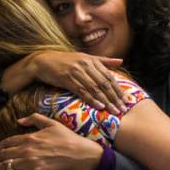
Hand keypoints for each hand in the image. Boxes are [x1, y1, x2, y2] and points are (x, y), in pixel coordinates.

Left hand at [0, 113, 102, 169]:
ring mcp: (28, 164)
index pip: (8, 142)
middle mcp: (26, 150)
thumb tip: (19, 120)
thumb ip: (34, 119)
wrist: (80, 155)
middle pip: (4, 154)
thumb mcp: (52, 123)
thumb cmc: (68, 139)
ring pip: (6, 167)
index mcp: (30, 137)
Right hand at [11, 51, 125, 114]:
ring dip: (106, 101)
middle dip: (115, 97)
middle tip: (123, 109)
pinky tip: (99, 107)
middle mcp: (86, 65)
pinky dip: (91, 99)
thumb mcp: (85, 58)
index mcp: (92, 60)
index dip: (119, 89)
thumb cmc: (65, 61)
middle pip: (104, 83)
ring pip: (95, 88)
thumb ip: (103, 61)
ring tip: (114, 111)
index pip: (109, 76)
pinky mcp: (67, 78)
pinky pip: (82, 91)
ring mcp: (76, 71)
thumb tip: (121, 61)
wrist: (43, 61)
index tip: (126, 100)